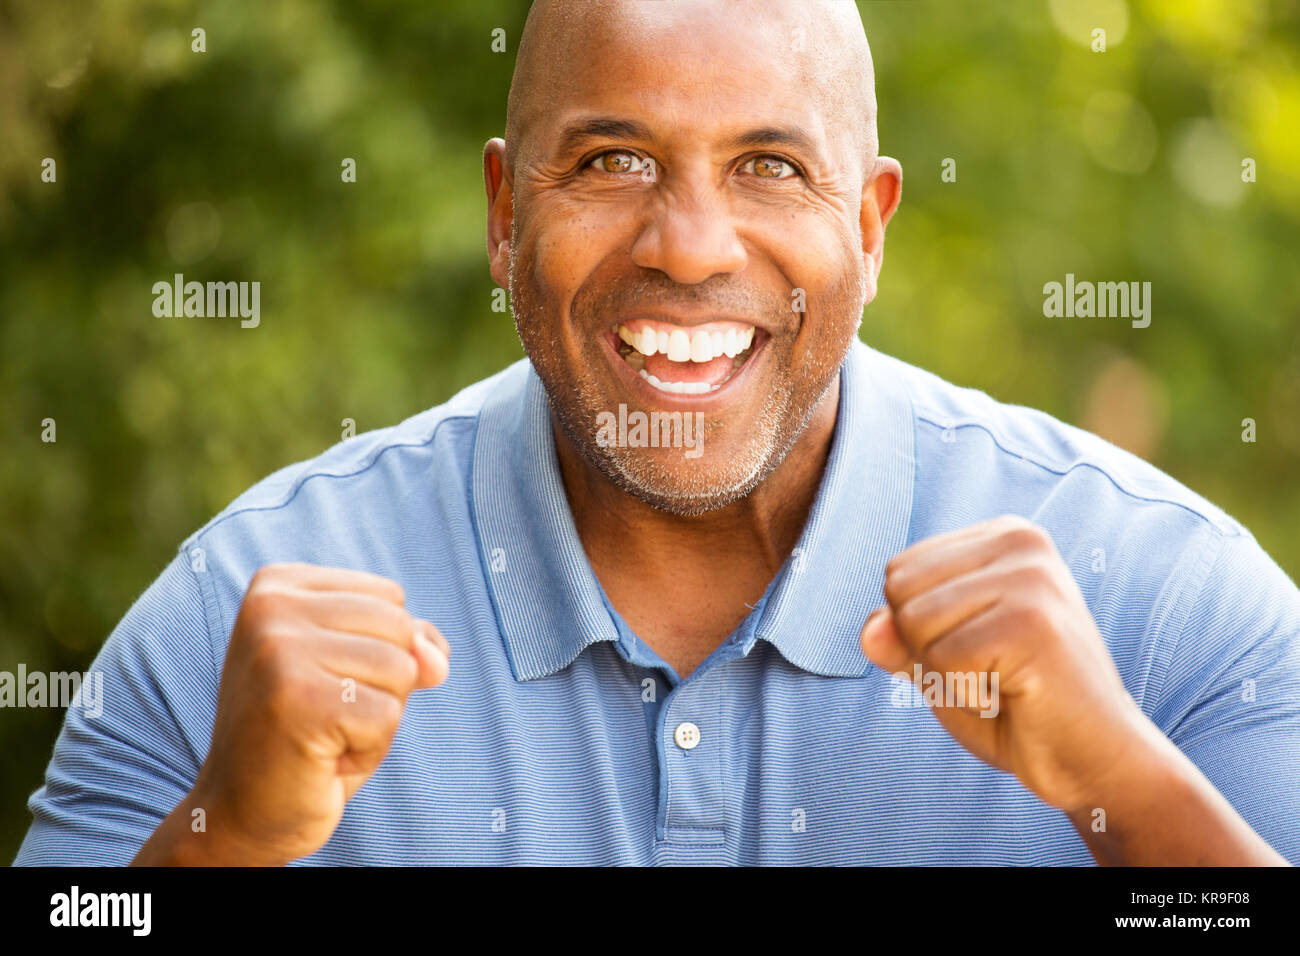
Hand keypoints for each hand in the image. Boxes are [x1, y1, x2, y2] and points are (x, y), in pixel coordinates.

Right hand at [137, 562, 448, 864]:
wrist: (241, 813)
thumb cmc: (305, 735)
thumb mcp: (358, 670)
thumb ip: (407, 643)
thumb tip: (436, 659)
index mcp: (277, 584)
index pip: (390, 596)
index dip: (377, 649)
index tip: (320, 681)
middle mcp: (270, 607)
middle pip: (399, 627)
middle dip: (383, 683)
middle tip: (324, 714)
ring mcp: (279, 651)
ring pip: (401, 670)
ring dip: (377, 718)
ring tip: (324, 734)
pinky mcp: (297, 699)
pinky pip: (388, 716)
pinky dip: (369, 749)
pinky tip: (322, 757)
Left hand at [860, 515, 1152, 812]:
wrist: (1096, 761)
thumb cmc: (1018, 708)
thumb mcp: (942, 665)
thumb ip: (900, 638)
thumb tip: (870, 628)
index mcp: (1004, 537)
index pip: (900, 571)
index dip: (918, 630)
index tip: (980, 650)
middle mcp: (1021, 542)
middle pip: (900, 590)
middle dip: (926, 648)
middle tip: (991, 672)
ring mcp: (1032, 579)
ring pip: (915, 624)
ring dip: (946, 674)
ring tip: (1004, 682)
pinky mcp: (1033, 624)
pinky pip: (942, 660)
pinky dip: (965, 694)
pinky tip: (1017, 697)